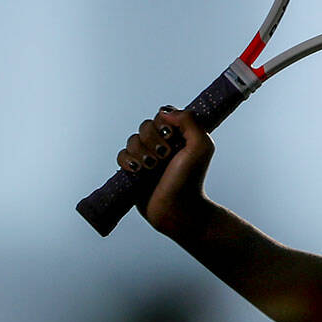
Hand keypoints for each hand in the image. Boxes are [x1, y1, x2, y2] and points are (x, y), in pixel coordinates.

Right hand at [117, 106, 214, 237]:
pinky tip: (137, 171)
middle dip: (152, 141)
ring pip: (132, 140)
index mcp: (179, 135)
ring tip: (151, 168)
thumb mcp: (200, 146)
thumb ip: (189, 121)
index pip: (162, 116)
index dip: (163, 125)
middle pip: (145, 126)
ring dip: (140, 153)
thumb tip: (164, 112)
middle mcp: (163, 144)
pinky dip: (127, 161)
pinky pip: (121, 155)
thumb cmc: (191, 179)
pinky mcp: (134, 170)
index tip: (172, 137)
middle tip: (164, 156)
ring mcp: (147, 157)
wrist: (177, 209)